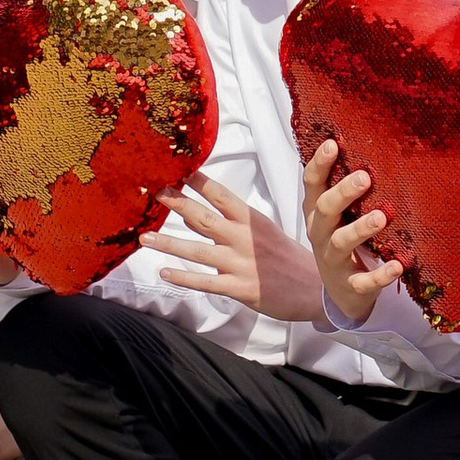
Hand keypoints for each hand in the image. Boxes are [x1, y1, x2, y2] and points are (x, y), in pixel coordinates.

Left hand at [150, 170, 327, 324]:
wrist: (314, 289)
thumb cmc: (289, 258)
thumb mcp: (265, 231)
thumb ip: (232, 223)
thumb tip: (197, 214)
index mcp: (252, 220)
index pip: (221, 195)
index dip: (198, 182)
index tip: (177, 170)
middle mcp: (244, 238)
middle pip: (204, 218)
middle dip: (178, 204)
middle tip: (156, 193)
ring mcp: (240, 264)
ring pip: (198, 251)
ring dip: (169, 243)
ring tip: (145, 237)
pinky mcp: (239, 288)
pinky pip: (205, 282)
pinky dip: (183, 277)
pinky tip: (164, 272)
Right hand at [302, 137, 402, 322]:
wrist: (340, 291)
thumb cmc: (342, 238)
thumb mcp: (339, 213)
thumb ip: (346, 186)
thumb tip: (369, 141)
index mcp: (317, 211)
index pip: (313, 183)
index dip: (320, 164)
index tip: (333, 143)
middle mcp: (321, 233)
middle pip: (325, 209)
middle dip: (343, 193)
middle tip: (365, 177)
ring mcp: (333, 260)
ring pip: (341, 242)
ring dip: (360, 229)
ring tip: (381, 217)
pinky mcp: (350, 285)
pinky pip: (363, 281)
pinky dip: (380, 275)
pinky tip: (397, 266)